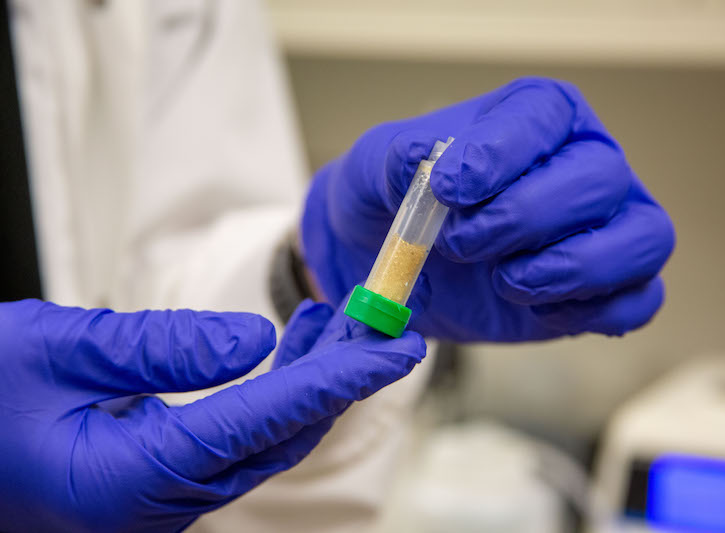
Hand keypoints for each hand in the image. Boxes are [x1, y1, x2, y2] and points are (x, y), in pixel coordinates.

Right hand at [0, 299, 424, 531]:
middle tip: (382, 323)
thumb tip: (252, 342)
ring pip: (267, 440)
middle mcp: (162, 505)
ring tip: (336, 320)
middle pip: (284, 436)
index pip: (269, 419)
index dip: (342, 378)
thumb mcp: (55, 352)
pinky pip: (239, 442)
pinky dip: (274, 393)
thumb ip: (158, 347)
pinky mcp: (162, 485)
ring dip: (311, 380)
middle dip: (341, 377)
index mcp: (134, 479)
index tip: (398, 348)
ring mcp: (164, 502)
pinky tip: (285, 349)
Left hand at [302, 77, 674, 341]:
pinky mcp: (606, 289)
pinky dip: (590, 312)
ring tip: (504, 280)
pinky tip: (532, 307)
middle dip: (524, 218)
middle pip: (600, 179)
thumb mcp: (377, 169)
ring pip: (645, 239)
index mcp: (536, 116)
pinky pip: (640, 302)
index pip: (545, 116)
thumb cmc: (397, 201)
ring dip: (569, 268)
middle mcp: (584, 162)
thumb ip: (399, 160)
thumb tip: (430, 163)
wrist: (397, 263)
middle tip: (462, 244)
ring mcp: (607, 226)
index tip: (448, 189)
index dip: (500, 155)